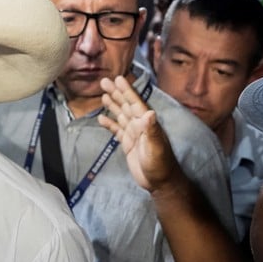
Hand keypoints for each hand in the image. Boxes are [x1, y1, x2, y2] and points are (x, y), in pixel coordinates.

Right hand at [98, 76, 178, 192]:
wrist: (160, 182)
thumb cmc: (161, 165)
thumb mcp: (156, 148)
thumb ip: (151, 131)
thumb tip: (149, 113)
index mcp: (147, 124)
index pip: (135, 103)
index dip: (127, 91)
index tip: (118, 79)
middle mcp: (140, 126)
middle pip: (126, 106)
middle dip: (116, 93)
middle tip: (104, 82)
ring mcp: (134, 135)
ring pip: (121, 115)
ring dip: (113, 105)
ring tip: (103, 95)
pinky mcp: (128, 144)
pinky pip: (117, 130)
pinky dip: (109, 124)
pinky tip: (101, 119)